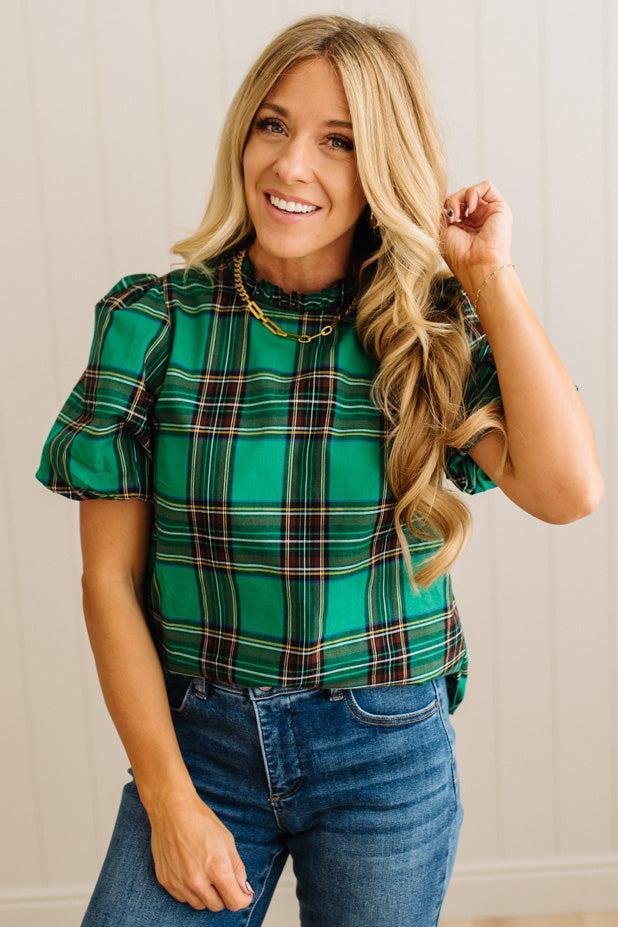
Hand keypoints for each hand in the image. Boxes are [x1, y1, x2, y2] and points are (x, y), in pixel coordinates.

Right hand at [147, 790, 255, 911]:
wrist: (172, 810)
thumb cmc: (201, 821)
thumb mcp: (228, 841)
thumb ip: (238, 868)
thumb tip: (244, 889)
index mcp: (217, 869)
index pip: (235, 902)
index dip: (243, 899)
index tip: (243, 894)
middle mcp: (197, 881)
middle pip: (217, 907)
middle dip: (224, 895)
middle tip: (222, 878)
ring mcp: (179, 883)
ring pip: (200, 905)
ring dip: (206, 895)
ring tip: (204, 872)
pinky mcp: (166, 881)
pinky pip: (183, 898)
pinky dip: (190, 890)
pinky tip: (190, 871)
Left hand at [439, 179, 512, 275]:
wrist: (477, 265)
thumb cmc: (459, 255)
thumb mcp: (443, 231)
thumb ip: (442, 212)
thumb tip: (444, 196)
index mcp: (464, 225)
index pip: (453, 204)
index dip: (444, 206)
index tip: (442, 219)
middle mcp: (477, 218)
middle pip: (461, 196)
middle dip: (451, 202)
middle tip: (450, 217)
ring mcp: (488, 212)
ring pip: (471, 190)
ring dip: (460, 198)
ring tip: (458, 214)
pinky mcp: (500, 207)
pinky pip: (487, 186)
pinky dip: (474, 192)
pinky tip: (470, 208)